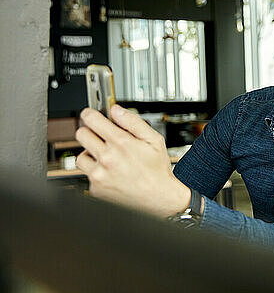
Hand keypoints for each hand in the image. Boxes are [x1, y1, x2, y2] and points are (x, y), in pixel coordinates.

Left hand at [75, 105, 190, 217]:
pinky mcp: (95, 188)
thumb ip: (133, 122)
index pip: (91, 120)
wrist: (158, 197)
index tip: (91, 115)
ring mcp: (99, 174)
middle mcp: (107, 158)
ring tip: (106, 157)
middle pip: (81, 134)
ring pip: (80, 156)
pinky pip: (87, 174)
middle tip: (100, 136)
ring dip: (90, 153)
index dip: (90, 114)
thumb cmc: (157, 169)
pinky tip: (110, 172)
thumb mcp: (154, 140)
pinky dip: (96, 171)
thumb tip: (116, 110)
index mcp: (121, 143)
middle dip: (89, 132)